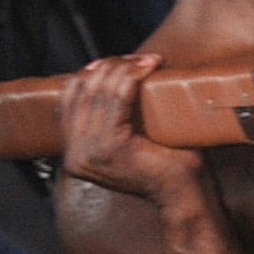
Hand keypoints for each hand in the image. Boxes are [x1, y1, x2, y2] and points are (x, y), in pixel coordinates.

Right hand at [58, 55, 199, 207]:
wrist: (182, 195)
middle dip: (111, 67)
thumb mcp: (128, 142)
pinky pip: (118, 100)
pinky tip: (149, 67)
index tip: (120, 61)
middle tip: (141, 59)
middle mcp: (75, 153)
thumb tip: (116, 80)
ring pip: (99, 92)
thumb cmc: (166, 165)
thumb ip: (112, 122)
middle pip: (83, 92)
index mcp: (75, 151)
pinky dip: (133, 78)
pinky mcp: (111, 147)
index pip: (71, 99)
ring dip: (125, 68)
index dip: (92, 74)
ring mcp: (90, 152)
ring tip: (149, 61)